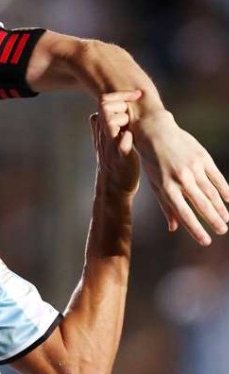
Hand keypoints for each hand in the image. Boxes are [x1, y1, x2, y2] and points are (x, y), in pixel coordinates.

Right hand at [94, 92, 141, 194]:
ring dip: (123, 119)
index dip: (120, 95)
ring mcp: (112, 146)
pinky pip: (122, 145)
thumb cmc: (113, 164)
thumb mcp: (103, 144)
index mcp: (102, 130)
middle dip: (122, 103)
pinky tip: (131, 137)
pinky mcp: (121, 158)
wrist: (114, 188)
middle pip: (104, 108)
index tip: (136, 95)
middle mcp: (105, 135)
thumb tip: (92, 115)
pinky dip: (126, 139)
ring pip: (110, 123)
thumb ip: (98, 130)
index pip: (103, 103)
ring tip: (131, 128)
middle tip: (134, 112)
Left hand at [131, 108, 228, 244]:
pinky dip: (225, 190)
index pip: (184, 213)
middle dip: (213, 220)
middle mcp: (181, 179)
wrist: (156, 132)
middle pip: (202, 205)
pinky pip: (217, 178)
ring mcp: (193, 168)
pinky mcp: (203, 157)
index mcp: (166, 187)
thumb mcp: (154, 183)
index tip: (205, 241)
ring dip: (220, 208)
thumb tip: (173, 228)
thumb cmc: (152, 161)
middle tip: (222, 231)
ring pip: (212, 193)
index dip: (196, 229)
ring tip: (226, 219)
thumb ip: (166, 206)